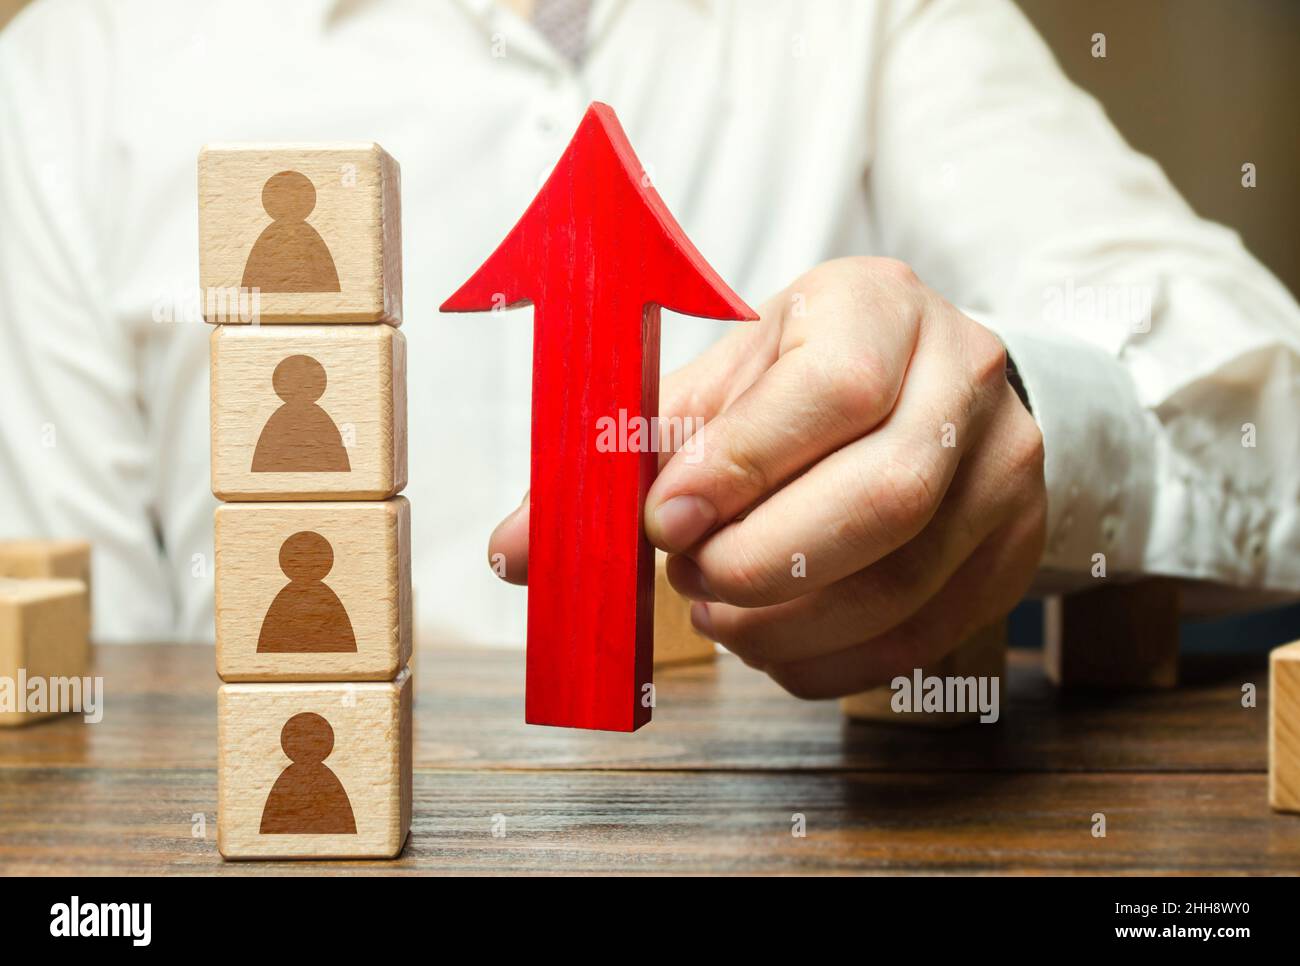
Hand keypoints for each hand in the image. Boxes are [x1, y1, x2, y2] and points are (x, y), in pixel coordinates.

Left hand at [489, 257, 1045, 697]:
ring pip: (901, 583)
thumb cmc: (806, 378)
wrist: (931, 389)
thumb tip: (516, 552)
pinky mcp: (1009, 554)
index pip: (831, 389)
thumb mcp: (722, 381)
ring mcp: (1005, 473)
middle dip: (762, 561)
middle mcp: (964, 380)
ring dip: (782, 622)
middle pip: (884, 497)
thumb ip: (627, 452)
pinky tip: (770, 640)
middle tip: (686, 578)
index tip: (661, 521)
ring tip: (718, 611)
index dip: (741, 467)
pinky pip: (919, 638)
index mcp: (880, 309)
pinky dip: (824, 661)